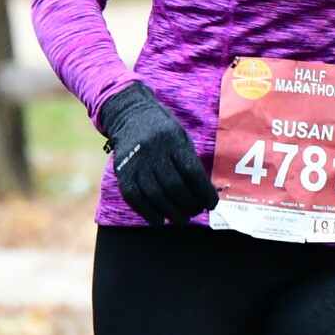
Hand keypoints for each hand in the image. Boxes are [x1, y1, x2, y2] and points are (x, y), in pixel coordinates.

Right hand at [98, 81, 218, 224]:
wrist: (130, 114)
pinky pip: (134, 197)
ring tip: (182, 219)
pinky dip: (147, 212)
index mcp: (173, 140)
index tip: (212, 204)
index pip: (192, 171)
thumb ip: (190, 162)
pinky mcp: (122, 170)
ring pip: (154, 195)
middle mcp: (154, 150)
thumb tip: (204, 194)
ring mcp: (135, 161)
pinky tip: (159, 220)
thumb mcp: (181, 137)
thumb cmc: (162, 130)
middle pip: (174, 186)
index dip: (204, 192)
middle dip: (189, 204)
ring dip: (171, 212)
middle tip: (196, 212)